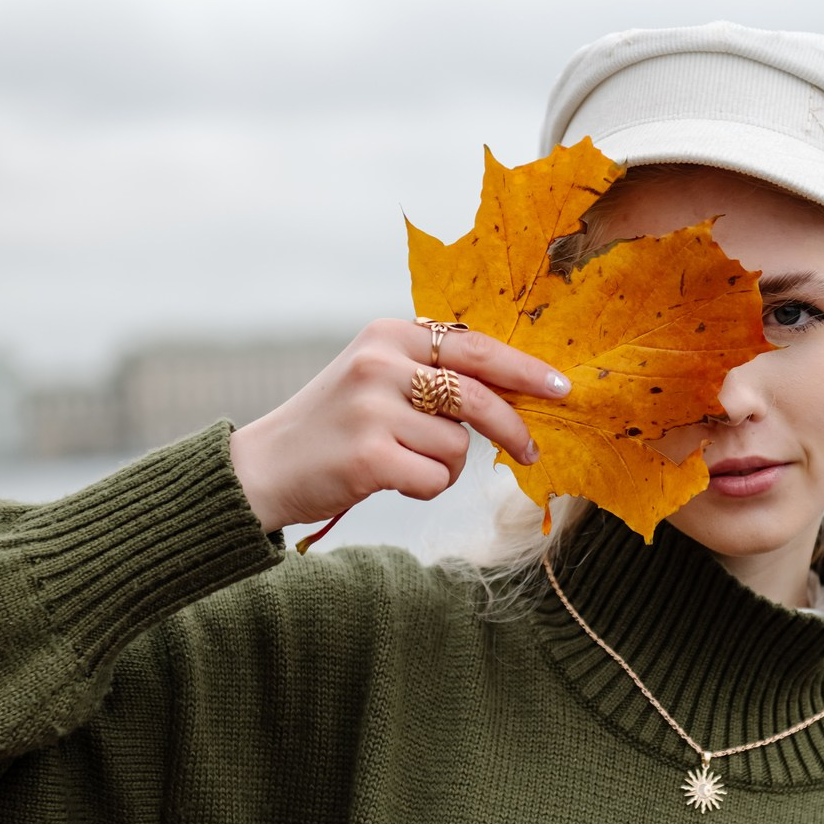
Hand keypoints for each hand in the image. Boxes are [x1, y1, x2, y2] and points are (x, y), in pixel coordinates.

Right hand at [228, 320, 569, 532]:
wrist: (262, 468)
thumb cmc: (334, 426)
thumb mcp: (376, 378)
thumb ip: (432, 373)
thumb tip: (516, 388)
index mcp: (387, 335)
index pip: (475, 347)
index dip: (524, 369)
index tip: (560, 386)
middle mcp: (380, 364)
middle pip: (479, 395)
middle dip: (513, 428)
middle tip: (531, 452)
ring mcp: (373, 409)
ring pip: (457, 446)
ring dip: (444, 466)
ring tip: (404, 464)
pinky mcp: (370, 455)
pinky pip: (436, 479)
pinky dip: (424, 488)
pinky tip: (389, 480)